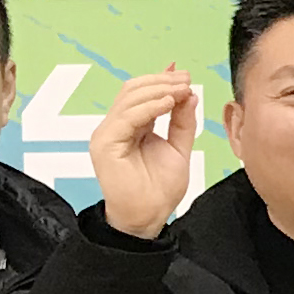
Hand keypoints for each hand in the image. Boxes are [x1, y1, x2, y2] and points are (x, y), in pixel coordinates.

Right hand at [91, 68, 200, 237]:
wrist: (148, 218)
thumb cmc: (160, 189)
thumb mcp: (178, 149)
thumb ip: (182, 122)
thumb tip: (188, 94)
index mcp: (130, 126)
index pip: (141, 95)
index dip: (161, 81)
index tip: (183, 75)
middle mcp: (115, 127)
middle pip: (133, 91)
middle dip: (161, 81)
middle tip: (185, 79)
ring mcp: (107, 134)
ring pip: (129, 99)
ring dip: (158, 90)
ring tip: (181, 89)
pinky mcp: (105, 144)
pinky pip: (126, 117)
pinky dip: (148, 107)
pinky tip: (168, 103)